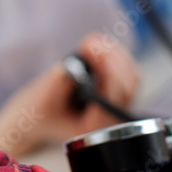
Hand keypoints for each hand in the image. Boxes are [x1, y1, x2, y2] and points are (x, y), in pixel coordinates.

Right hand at [0, 32, 139, 156]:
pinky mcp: (117, 91)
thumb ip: (58, 84)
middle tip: (89, 44)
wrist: (41, 117)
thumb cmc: (40, 112)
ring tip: (89, 42)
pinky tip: (94, 43)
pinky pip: (126, 70)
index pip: (111, 101)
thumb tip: (73, 66)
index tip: (89, 52)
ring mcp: (117, 105)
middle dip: (111, 60)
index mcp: (94, 129)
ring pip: (130, 76)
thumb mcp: (42, 99)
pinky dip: (113, 54)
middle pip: (127, 87)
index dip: (105, 73)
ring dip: (113, 54)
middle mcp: (111, 119)